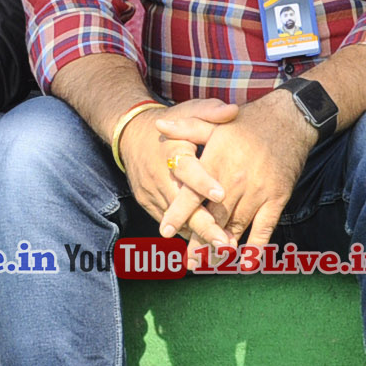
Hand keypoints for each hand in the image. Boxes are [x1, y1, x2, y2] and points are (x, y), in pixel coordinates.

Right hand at [118, 101, 233, 250]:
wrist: (132, 135)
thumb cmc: (171, 124)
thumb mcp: (189, 111)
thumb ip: (211, 112)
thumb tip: (233, 111)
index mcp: (173, 151)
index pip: (188, 169)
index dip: (203, 182)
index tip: (221, 195)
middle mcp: (160, 175)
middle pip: (182, 206)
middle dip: (204, 226)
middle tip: (226, 243)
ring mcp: (152, 192)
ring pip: (176, 220)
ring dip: (198, 237)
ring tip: (221, 254)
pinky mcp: (148, 203)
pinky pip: (169, 223)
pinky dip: (187, 235)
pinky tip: (206, 249)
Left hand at [181, 92, 315, 269]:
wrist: (289, 119)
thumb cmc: (248, 121)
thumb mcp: (214, 122)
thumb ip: (186, 128)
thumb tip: (158, 126)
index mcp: (217, 163)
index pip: (193, 194)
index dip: (179, 214)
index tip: (166, 232)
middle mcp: (235, 180)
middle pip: (213, 217)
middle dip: (199, 240)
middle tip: (188, 261)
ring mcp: (258, 192)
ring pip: (235, 226)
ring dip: (222, 247)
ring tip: (209, 263)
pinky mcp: (277, 198)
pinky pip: (264, 228)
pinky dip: (255, 247)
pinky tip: (246, 263)